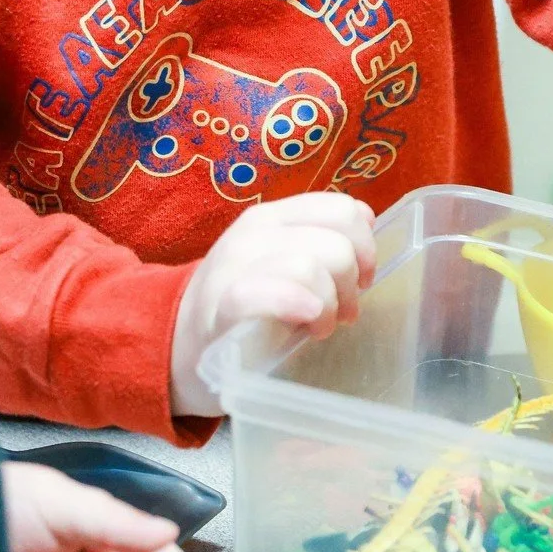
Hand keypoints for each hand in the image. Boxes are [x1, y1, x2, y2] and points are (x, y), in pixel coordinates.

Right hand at [170, 194, 375, 415]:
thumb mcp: (281, 259)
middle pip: (335, 244)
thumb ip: (321, 237)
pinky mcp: (224, 304)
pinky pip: (271, 292)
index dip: (365, 246)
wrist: (183, 341)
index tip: (362, 280)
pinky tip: (307, 319)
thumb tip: (368, 218)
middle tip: (343, 313)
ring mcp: (235, 265)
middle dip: (351, 285)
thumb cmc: (247, 304)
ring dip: (329, 306)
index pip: (341, 210)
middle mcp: (254, 232)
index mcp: (274, 216)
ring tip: (320, 326)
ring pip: (310, 266)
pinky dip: (298, 304)